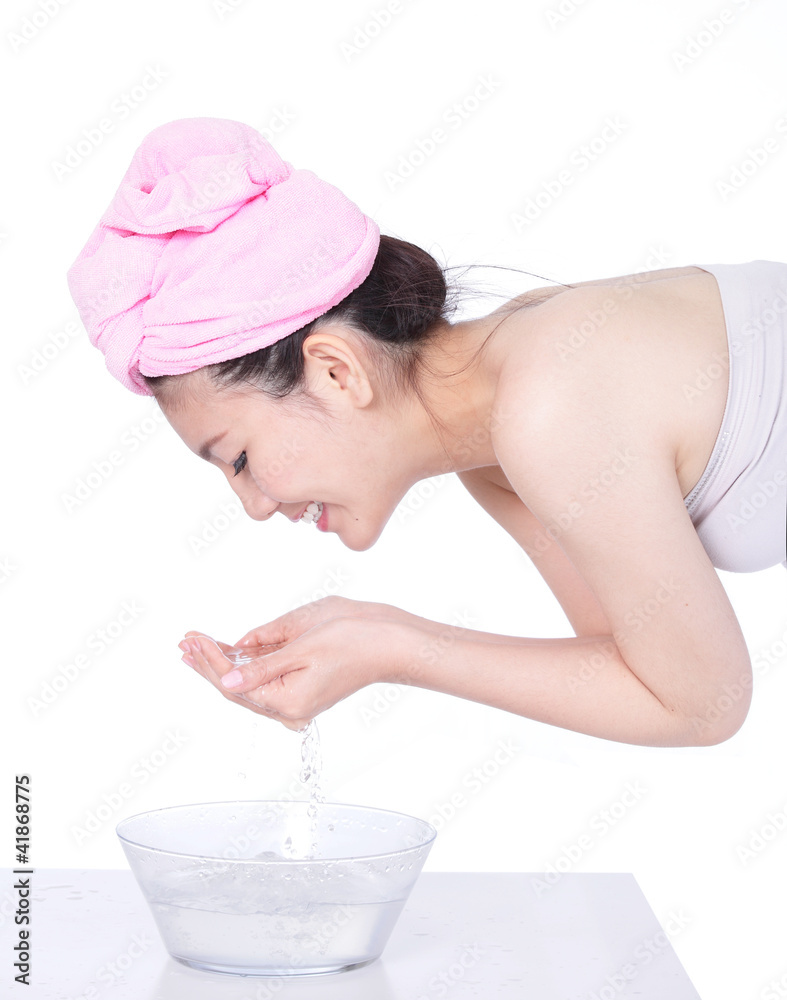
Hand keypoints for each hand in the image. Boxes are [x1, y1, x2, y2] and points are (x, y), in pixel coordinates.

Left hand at [179, 597, 412, 730]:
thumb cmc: (355, 640)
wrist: (390, 641)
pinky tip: (226, 650)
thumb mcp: (303, 647)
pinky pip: (263, 677)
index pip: (235, 683)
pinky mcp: (301, 686)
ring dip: (222, 662)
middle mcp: (289, 707)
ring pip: (247, 682)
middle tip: (185, 642)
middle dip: (209, 663)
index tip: (194, 639)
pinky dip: (244, 663)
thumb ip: (262, 666)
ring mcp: (295, 698)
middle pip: (236, 688)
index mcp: (288, 702)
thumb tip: (227, 682)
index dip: (211, 660)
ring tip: (196, 644)